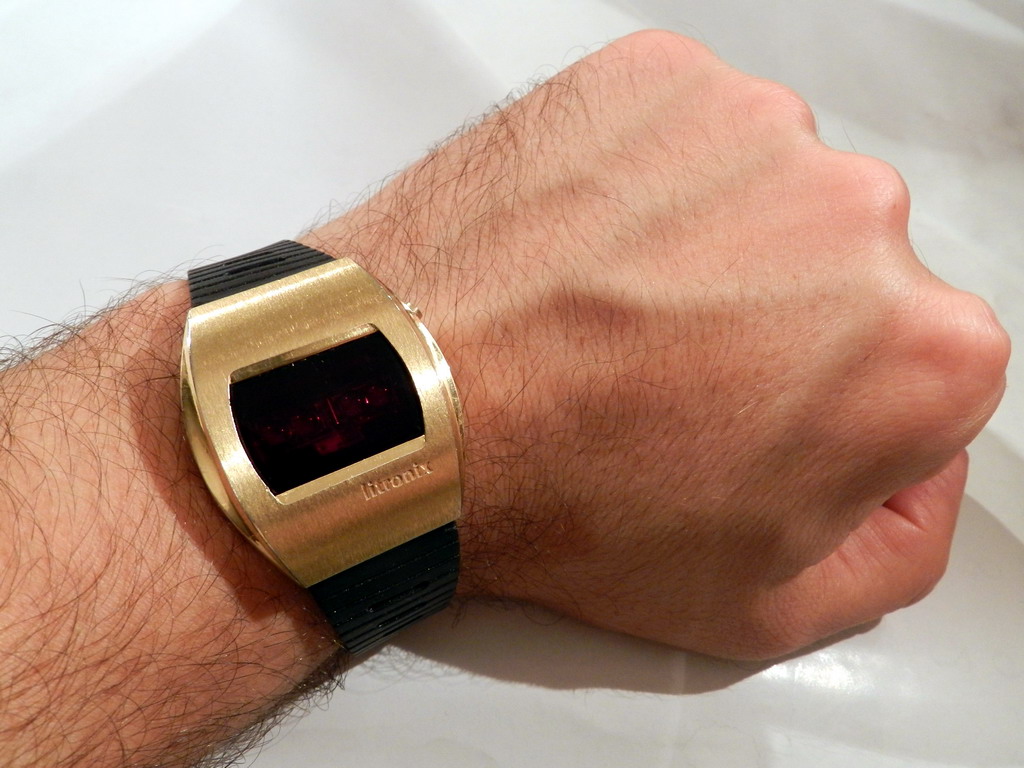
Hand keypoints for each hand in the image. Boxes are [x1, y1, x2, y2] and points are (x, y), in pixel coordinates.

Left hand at [308, 31, 1009, 657]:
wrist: (411, 405)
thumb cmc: (563, 497)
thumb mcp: (766, 604)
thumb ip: (895, 548)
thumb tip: (912, 480)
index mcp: (920, 354)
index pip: (921, 369)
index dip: (832, 409)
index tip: (756, 421)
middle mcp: (861, 218)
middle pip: (845, 272)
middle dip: (777, 323)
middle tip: (669, 373)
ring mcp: (755, 133)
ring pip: (764, 197)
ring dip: (708, 248)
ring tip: (613, 315)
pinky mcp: (663, 83)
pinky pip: (684, 138)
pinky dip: (646, 187)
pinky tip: (586, 256)